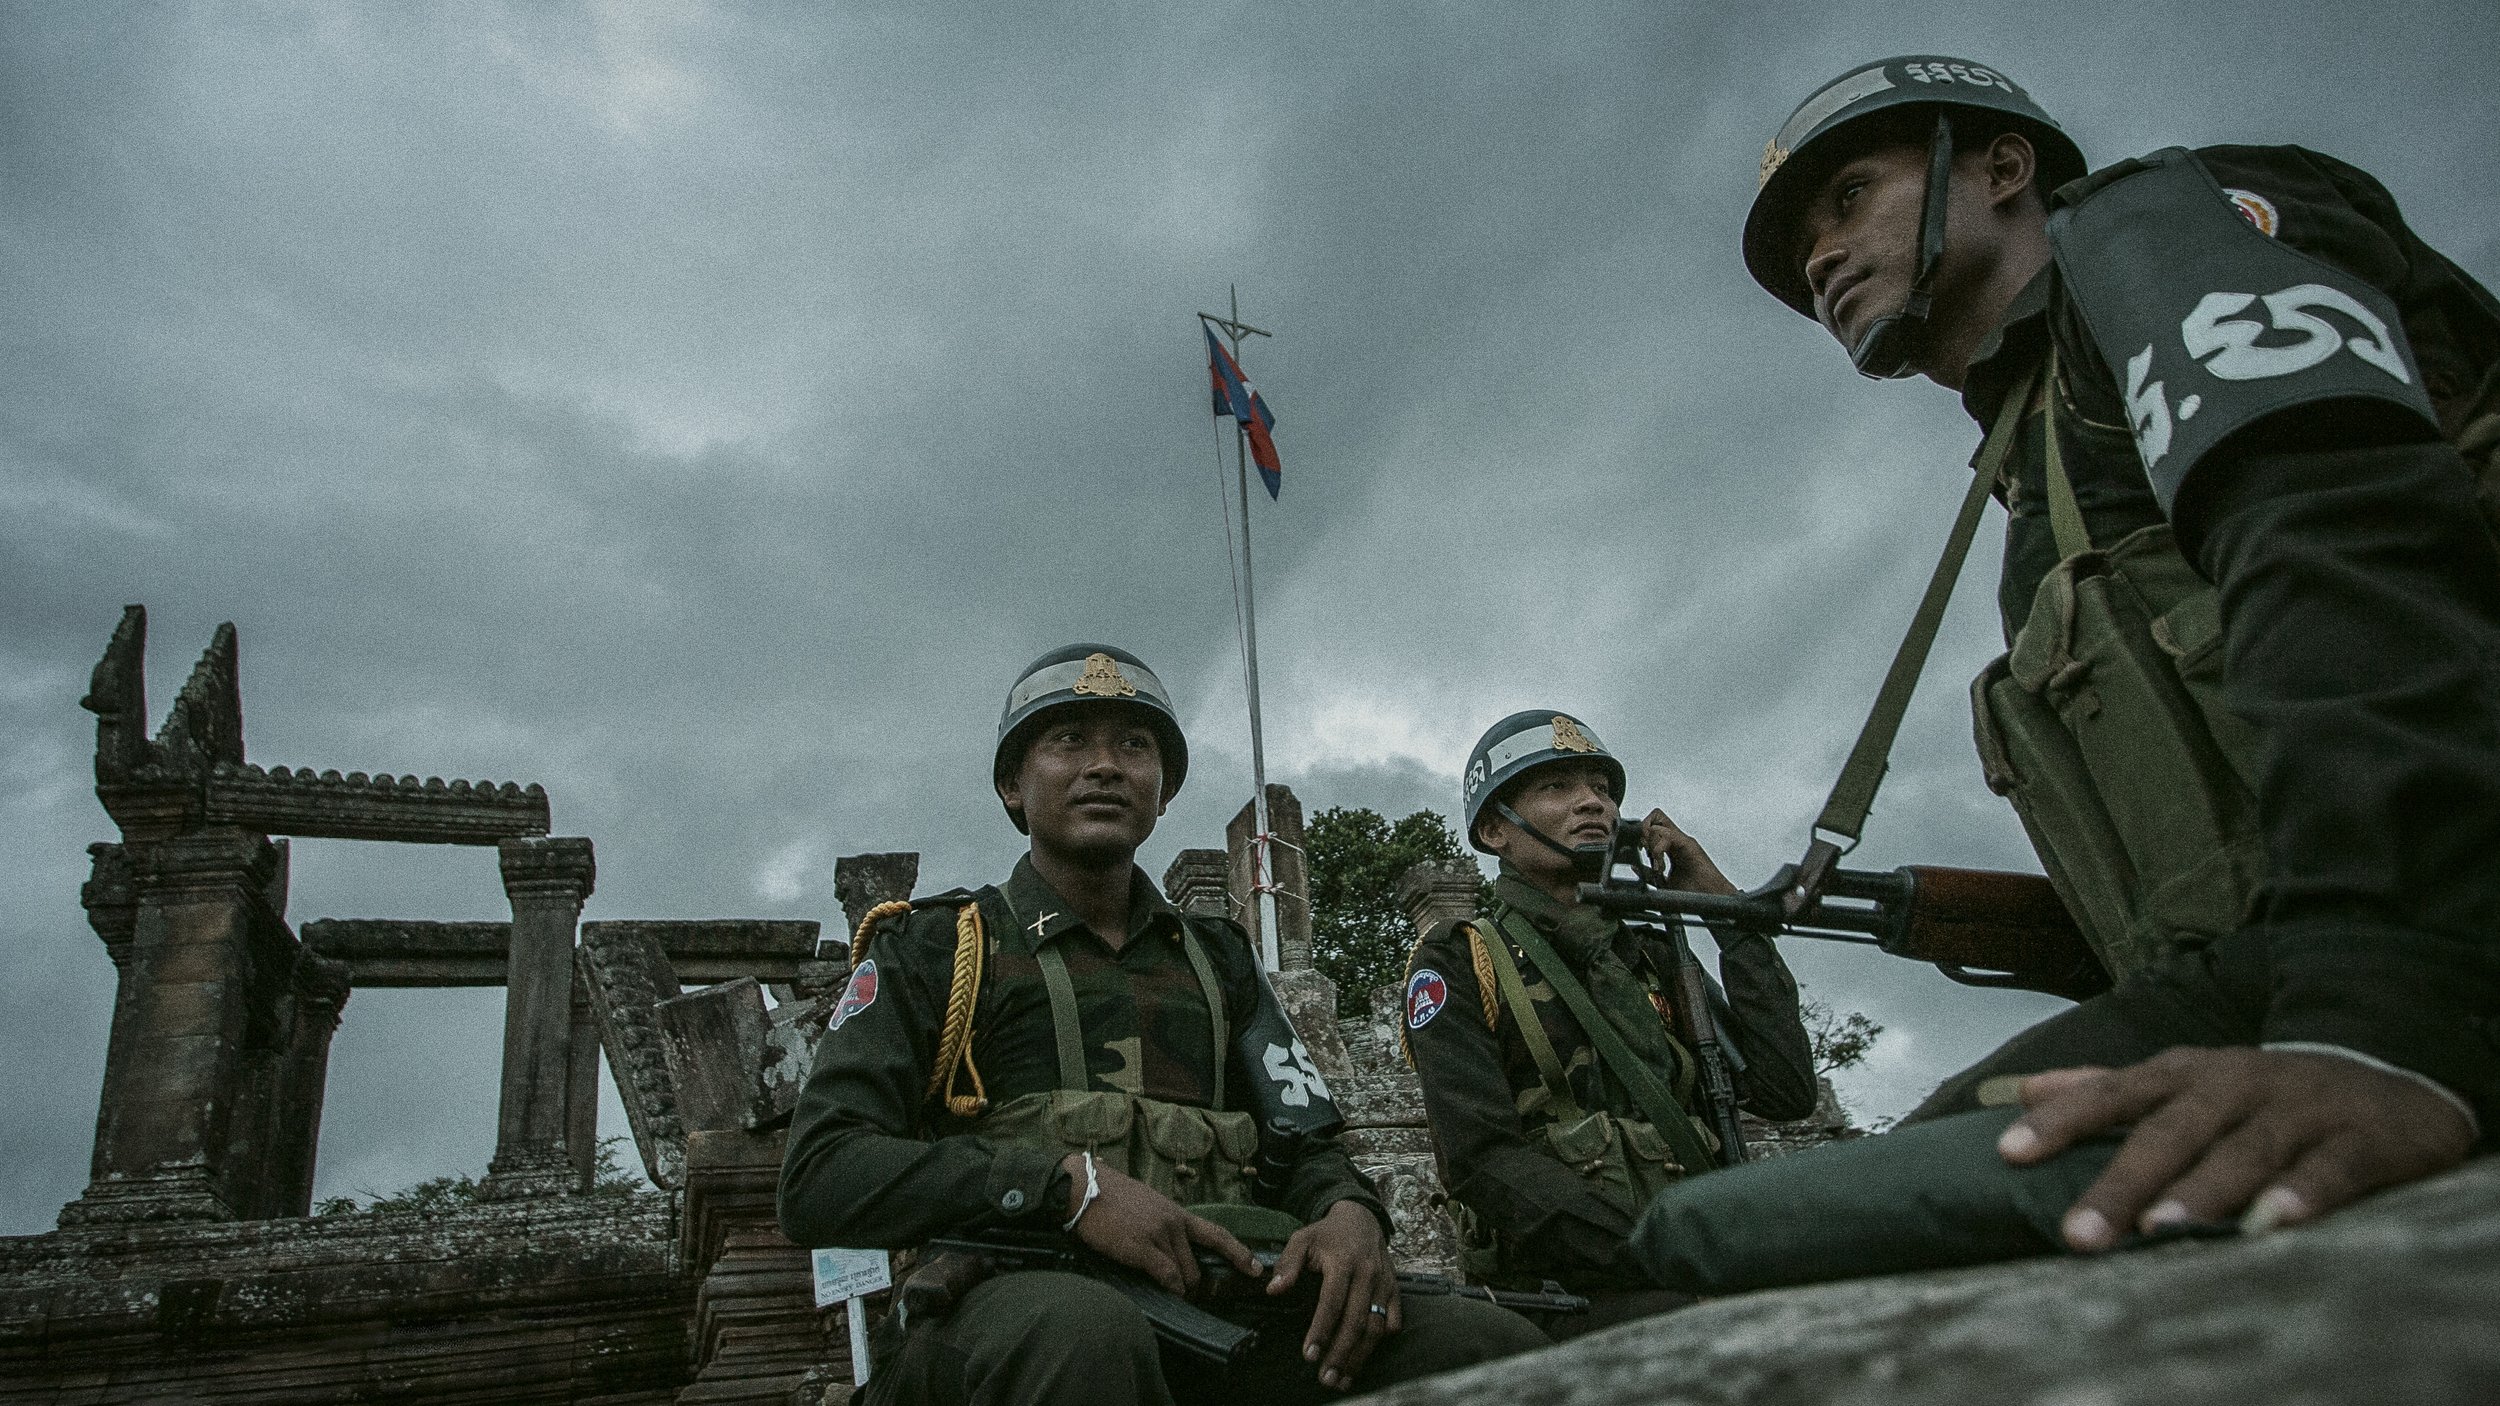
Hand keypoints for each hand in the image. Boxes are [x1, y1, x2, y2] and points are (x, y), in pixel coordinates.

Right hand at [1062, 1153, 1259, 1294]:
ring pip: (1185, 1272)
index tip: (1256, 1268)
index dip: (1239, 1253)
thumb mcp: (1146, 1203)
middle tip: (1190, 1295)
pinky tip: (1169, 1291)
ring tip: (1175, 1295)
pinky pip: (1167, 1275)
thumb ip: (1162, 1222)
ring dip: (1183, 1289)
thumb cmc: (1109, 1196)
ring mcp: (1159, 1235)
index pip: (1216, 1234)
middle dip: (1196, 1284)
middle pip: (1198, 1263)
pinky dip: (1171, 1287)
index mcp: (1176, 1212)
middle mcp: (1173, 1223)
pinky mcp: (1142, 1248)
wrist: (1084, 1189)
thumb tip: (1169, 1243)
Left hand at [1267, 1199, 1398, 1391]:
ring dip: (1360, 1356)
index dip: (1321, 1330)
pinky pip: (1393, 1320)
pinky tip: (1365, 1356)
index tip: (1309, 1355)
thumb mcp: (1302, 1239)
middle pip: (1356, 1321)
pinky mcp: (1395, 1289)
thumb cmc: (1327, 1233)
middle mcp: (1367, 1275)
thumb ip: (1287, 1264)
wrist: (1361, 1218)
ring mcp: (1384, 1283)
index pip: (1332, 1303)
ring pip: (1376, 1326)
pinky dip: (1382, 1340)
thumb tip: (1273, 1290)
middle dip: (1341, 1353)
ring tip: (1344, 1379)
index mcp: (1343, 1262)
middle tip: (1326, 1378)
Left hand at [1641, 808, 1736, 895]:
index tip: (1640, 852)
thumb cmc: (1693, 891)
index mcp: (1670, 846)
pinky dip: (1659, 849)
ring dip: (1651, 844)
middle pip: (1654, 818)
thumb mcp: (1663, 883)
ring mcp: (1683, 841)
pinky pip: (1668, 835)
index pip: (1651, 827)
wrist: (1709, 897)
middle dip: (1643, 833)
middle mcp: (1676, 840)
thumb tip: (1635, 867)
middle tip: (1645, 852)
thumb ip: (1649, 874)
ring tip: (1657, 865)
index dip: (1641, 836)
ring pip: (1658, 824)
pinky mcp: (1689, 845)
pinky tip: (1662, 867)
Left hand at [1994, 1047, 2474, 1249]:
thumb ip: (2105, 1088)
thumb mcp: (2185, 1080)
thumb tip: (2021, 1090)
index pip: (2112, 1093)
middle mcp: (2236, 1085)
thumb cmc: (2263, 1095)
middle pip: (2170, 1132)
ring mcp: (2299, 1109)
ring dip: (2200, 1192)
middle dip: (2122, 1181)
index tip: (2007, 1152)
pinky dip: (2302, 1194)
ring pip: (2243, 1151)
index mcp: (2186, 1073)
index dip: (2061, 1120)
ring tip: (2158, 1233)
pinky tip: (2271, 1225)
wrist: (2392, 1084)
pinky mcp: (2361, 1139)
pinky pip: (2329, 1168)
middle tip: (2079, 1234)